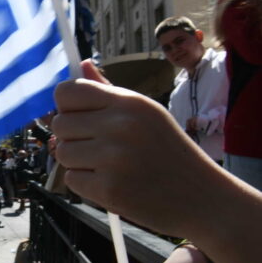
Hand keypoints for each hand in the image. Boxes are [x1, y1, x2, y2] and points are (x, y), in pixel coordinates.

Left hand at [51, 61, 219, 238]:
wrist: (203, 197)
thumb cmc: (168, 152)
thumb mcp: (146, 113)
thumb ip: (108, 92)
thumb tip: (81, 65)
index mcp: (130, 102)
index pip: (67, 91)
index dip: (66, 106)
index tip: (80, 118)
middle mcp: (121, 125)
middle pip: (59, 124)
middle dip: (71, 137)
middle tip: (98, 148)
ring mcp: (114, 158)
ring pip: (62, 152)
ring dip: (77, 162)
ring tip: (107, 166)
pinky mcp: (109, 189)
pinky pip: (71, 179)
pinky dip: (86, 184)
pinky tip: (112, 184)